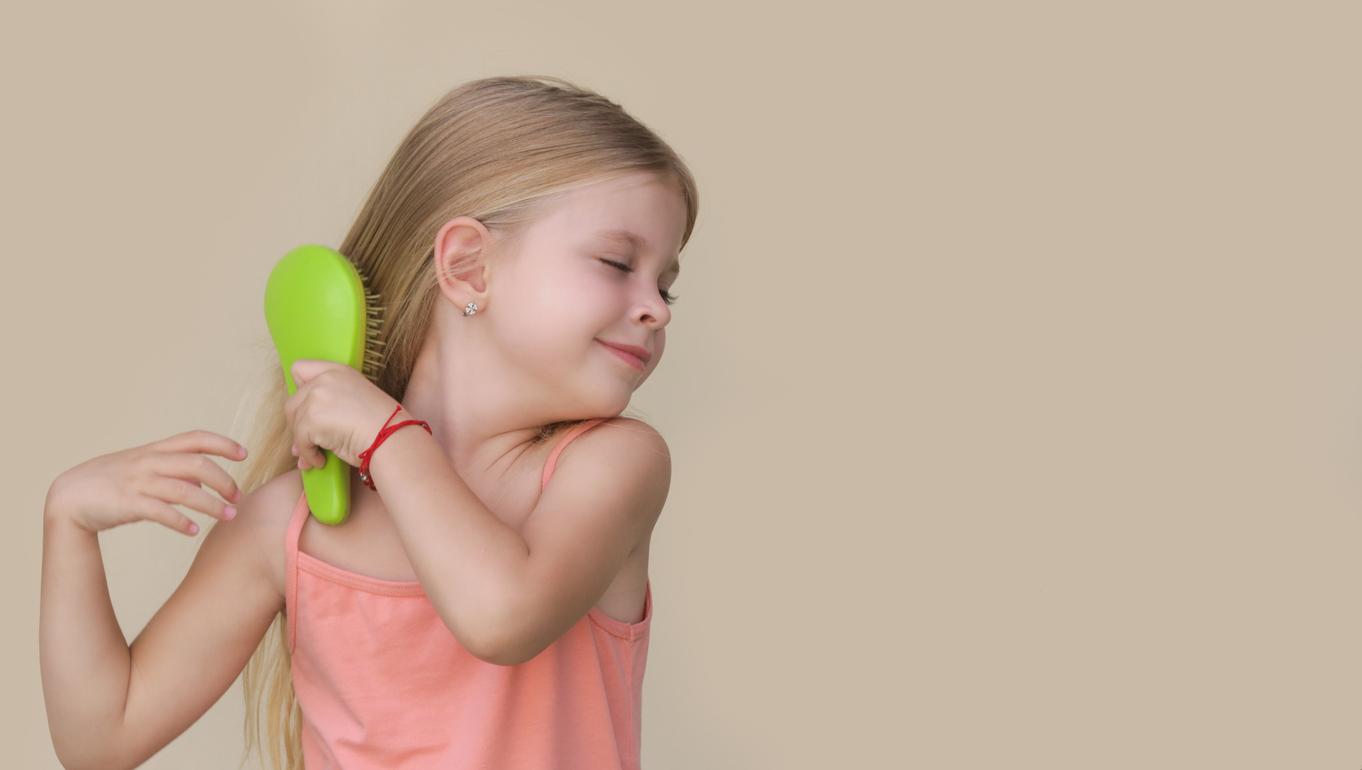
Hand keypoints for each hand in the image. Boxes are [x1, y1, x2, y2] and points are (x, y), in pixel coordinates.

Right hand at [46, 430, 245, 536]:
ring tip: (229, 517)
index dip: (223, 443)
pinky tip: (193, 530)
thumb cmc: (112, 482)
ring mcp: (138, 482)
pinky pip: (161, 512)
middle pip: (199, 464)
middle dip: (225, 481)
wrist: (69, 496)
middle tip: (238, 498)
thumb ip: (173, 468)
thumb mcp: (143, 466)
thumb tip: (206, 478)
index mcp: (155, 450)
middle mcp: (149, 462)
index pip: (196, 438)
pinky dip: (181, 521)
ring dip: (212, 505)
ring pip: (185, 490)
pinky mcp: (127, 504)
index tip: (244, 454)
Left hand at [285, 359, 400, 470]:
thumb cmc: (382, 425)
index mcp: (338, 370)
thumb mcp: (358, 398)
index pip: (300, 369)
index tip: (309, 408)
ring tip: (318, 454)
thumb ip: (331, 402)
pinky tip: (322, 461)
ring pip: (295, 423)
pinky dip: (309, 455)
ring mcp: (316, 398)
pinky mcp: (311, 419)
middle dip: (298, 424)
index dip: (300, 390)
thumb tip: (300, 431)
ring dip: (303, 442)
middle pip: (293, 402)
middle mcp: (324, 379)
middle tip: (310, 441)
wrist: (390, 438)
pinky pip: (300, 442)